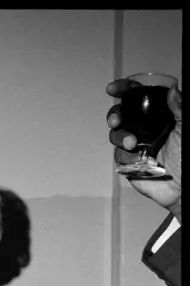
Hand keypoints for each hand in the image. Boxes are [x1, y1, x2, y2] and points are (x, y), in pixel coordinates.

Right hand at [107, 80, 181, 215]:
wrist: (182, 186)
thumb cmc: (187, 156)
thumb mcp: (185, 128)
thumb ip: (180, 109)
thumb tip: (173, 90)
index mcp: (157, 115)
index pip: (138, 96)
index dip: (124, 90)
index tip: (113, 88)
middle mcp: (144, 128)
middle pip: (121, 114)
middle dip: (114, 115)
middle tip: (116, 120)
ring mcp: (135, 145)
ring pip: (116, 135)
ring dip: (120, 137)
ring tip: (132, 144)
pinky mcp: (128, 163)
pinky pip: (119, 156)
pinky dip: (125, 156)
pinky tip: (138, 160)